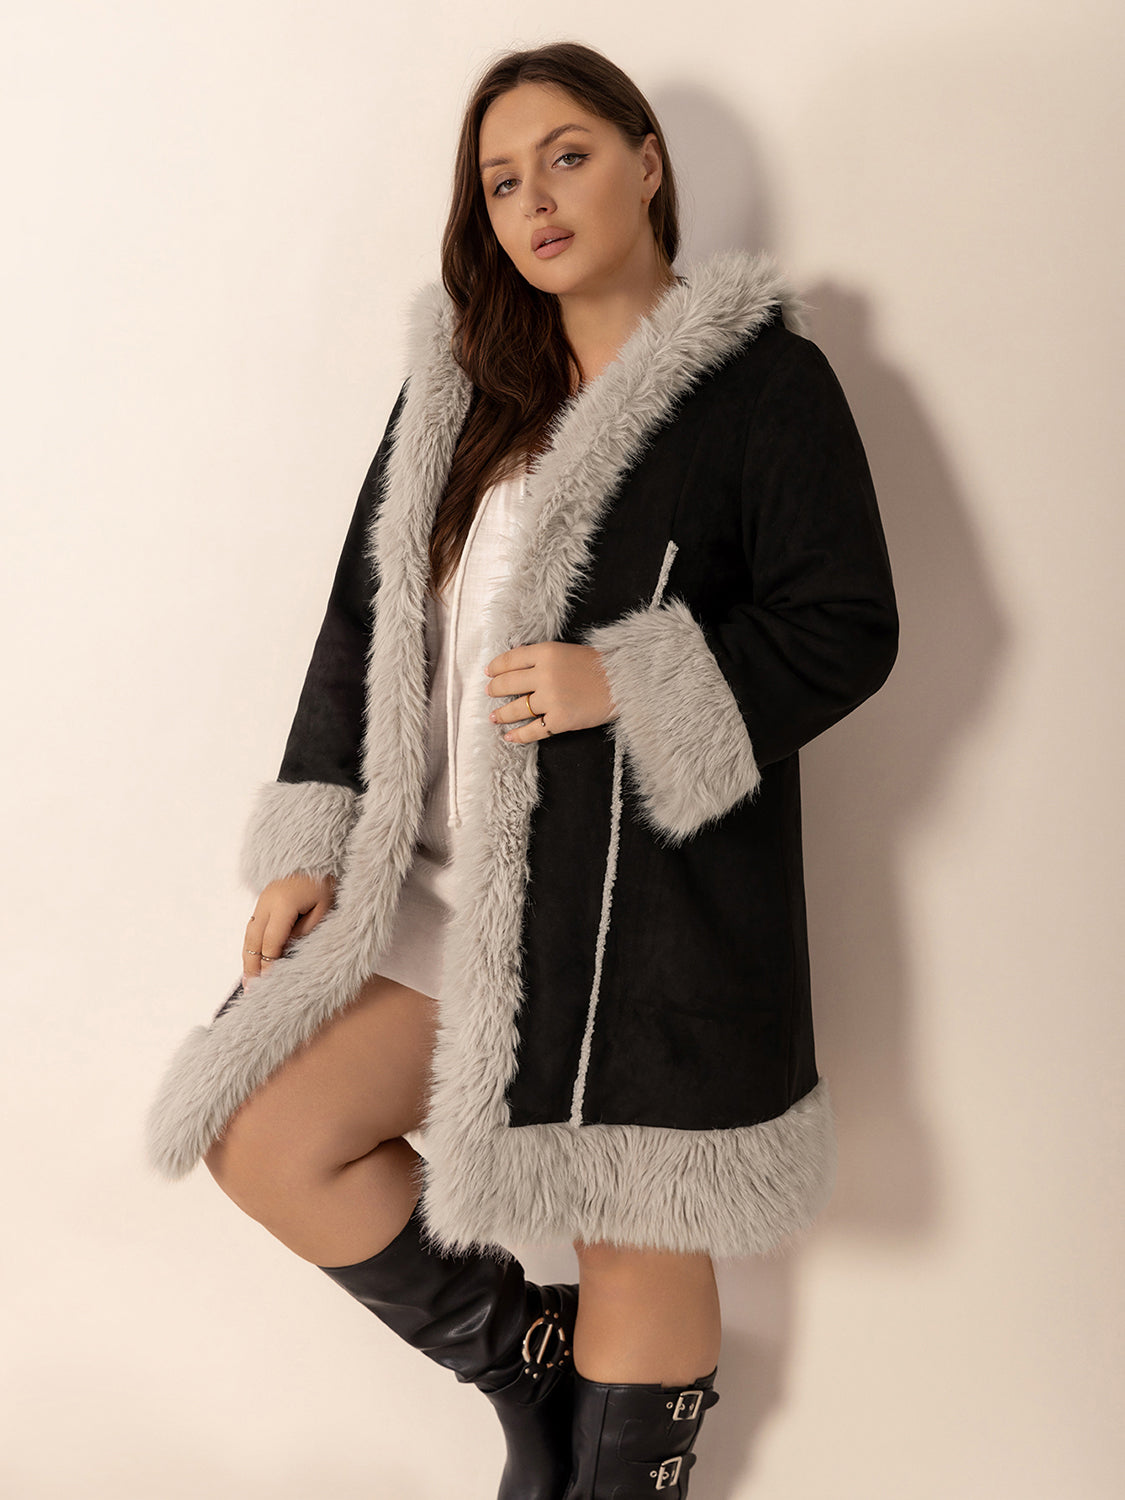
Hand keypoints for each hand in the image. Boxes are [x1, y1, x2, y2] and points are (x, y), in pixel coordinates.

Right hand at [242, 871, 335, 981]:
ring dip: (248, 957)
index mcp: (283, 903)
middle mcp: (267, 902)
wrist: (315, 859)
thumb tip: (287, 951)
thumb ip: (306, 931)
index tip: (267, 982)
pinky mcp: (262, 902)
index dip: (269, 963)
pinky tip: (252, 961)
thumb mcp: (323, 908)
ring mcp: (261, 901)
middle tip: (251, 989)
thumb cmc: (324, 884)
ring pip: (249, 934)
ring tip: (247, 981)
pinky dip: (251, 946)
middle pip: (254, 940)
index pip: (272, 940)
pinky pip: (253, 928)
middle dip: (252, 965)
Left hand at [484, 641, 618, 743]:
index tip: (489, 672)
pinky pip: (532, 730)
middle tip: (490, 693)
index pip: (510, 660)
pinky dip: (518, 736)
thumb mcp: (566, 651)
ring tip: (494, 717)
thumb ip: (542, 657)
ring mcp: (551, 698)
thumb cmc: (598, 666)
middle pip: (508, 684)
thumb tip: (515, 668)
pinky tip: (509, 737)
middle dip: (495, 690)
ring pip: (516, 709)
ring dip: (501, 715)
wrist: (623, 682)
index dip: (496, 667)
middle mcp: (544, 674)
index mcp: (546, 652)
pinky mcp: (560, 719)